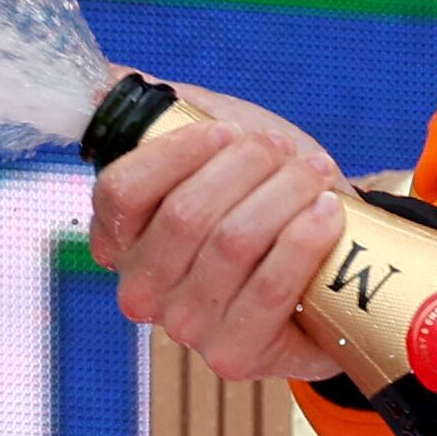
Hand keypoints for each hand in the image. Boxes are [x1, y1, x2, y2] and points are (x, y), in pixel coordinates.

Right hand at [85, 82, 355, 384]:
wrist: (330, 268)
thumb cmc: (263, 203)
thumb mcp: (216, 147)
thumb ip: (163, 113)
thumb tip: (106, 80)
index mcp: (121, 237)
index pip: (121, 190)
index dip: (177, 152)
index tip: (229, 132)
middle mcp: (142, 289)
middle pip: (185, 214)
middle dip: (246, 168)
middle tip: (281, 153)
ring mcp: (185, 328)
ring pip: (231, 243)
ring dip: (283, 196)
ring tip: (312, 178)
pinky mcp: (235, 355)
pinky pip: (267, 289)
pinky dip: (303, 240)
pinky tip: (325, 214)